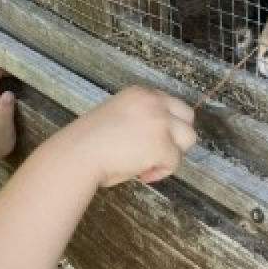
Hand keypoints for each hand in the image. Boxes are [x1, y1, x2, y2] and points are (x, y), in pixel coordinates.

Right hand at [62, 86, 196, 187]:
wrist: (78, 154)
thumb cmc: (89, 142)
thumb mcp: (117, 116)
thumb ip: (139, 119)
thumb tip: (153, 138)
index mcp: (140, 93)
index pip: (170, 104)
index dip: (165, 125)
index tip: (150, 140)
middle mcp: (154, 102)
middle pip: (187, 116)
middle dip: (177, 135)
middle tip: (158, 151)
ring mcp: (161, 123)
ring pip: (189, 138)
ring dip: (173, 152)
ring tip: (150, 162)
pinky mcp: (162, 145)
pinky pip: (174, 162)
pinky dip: (160, 172)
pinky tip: (142, 174)